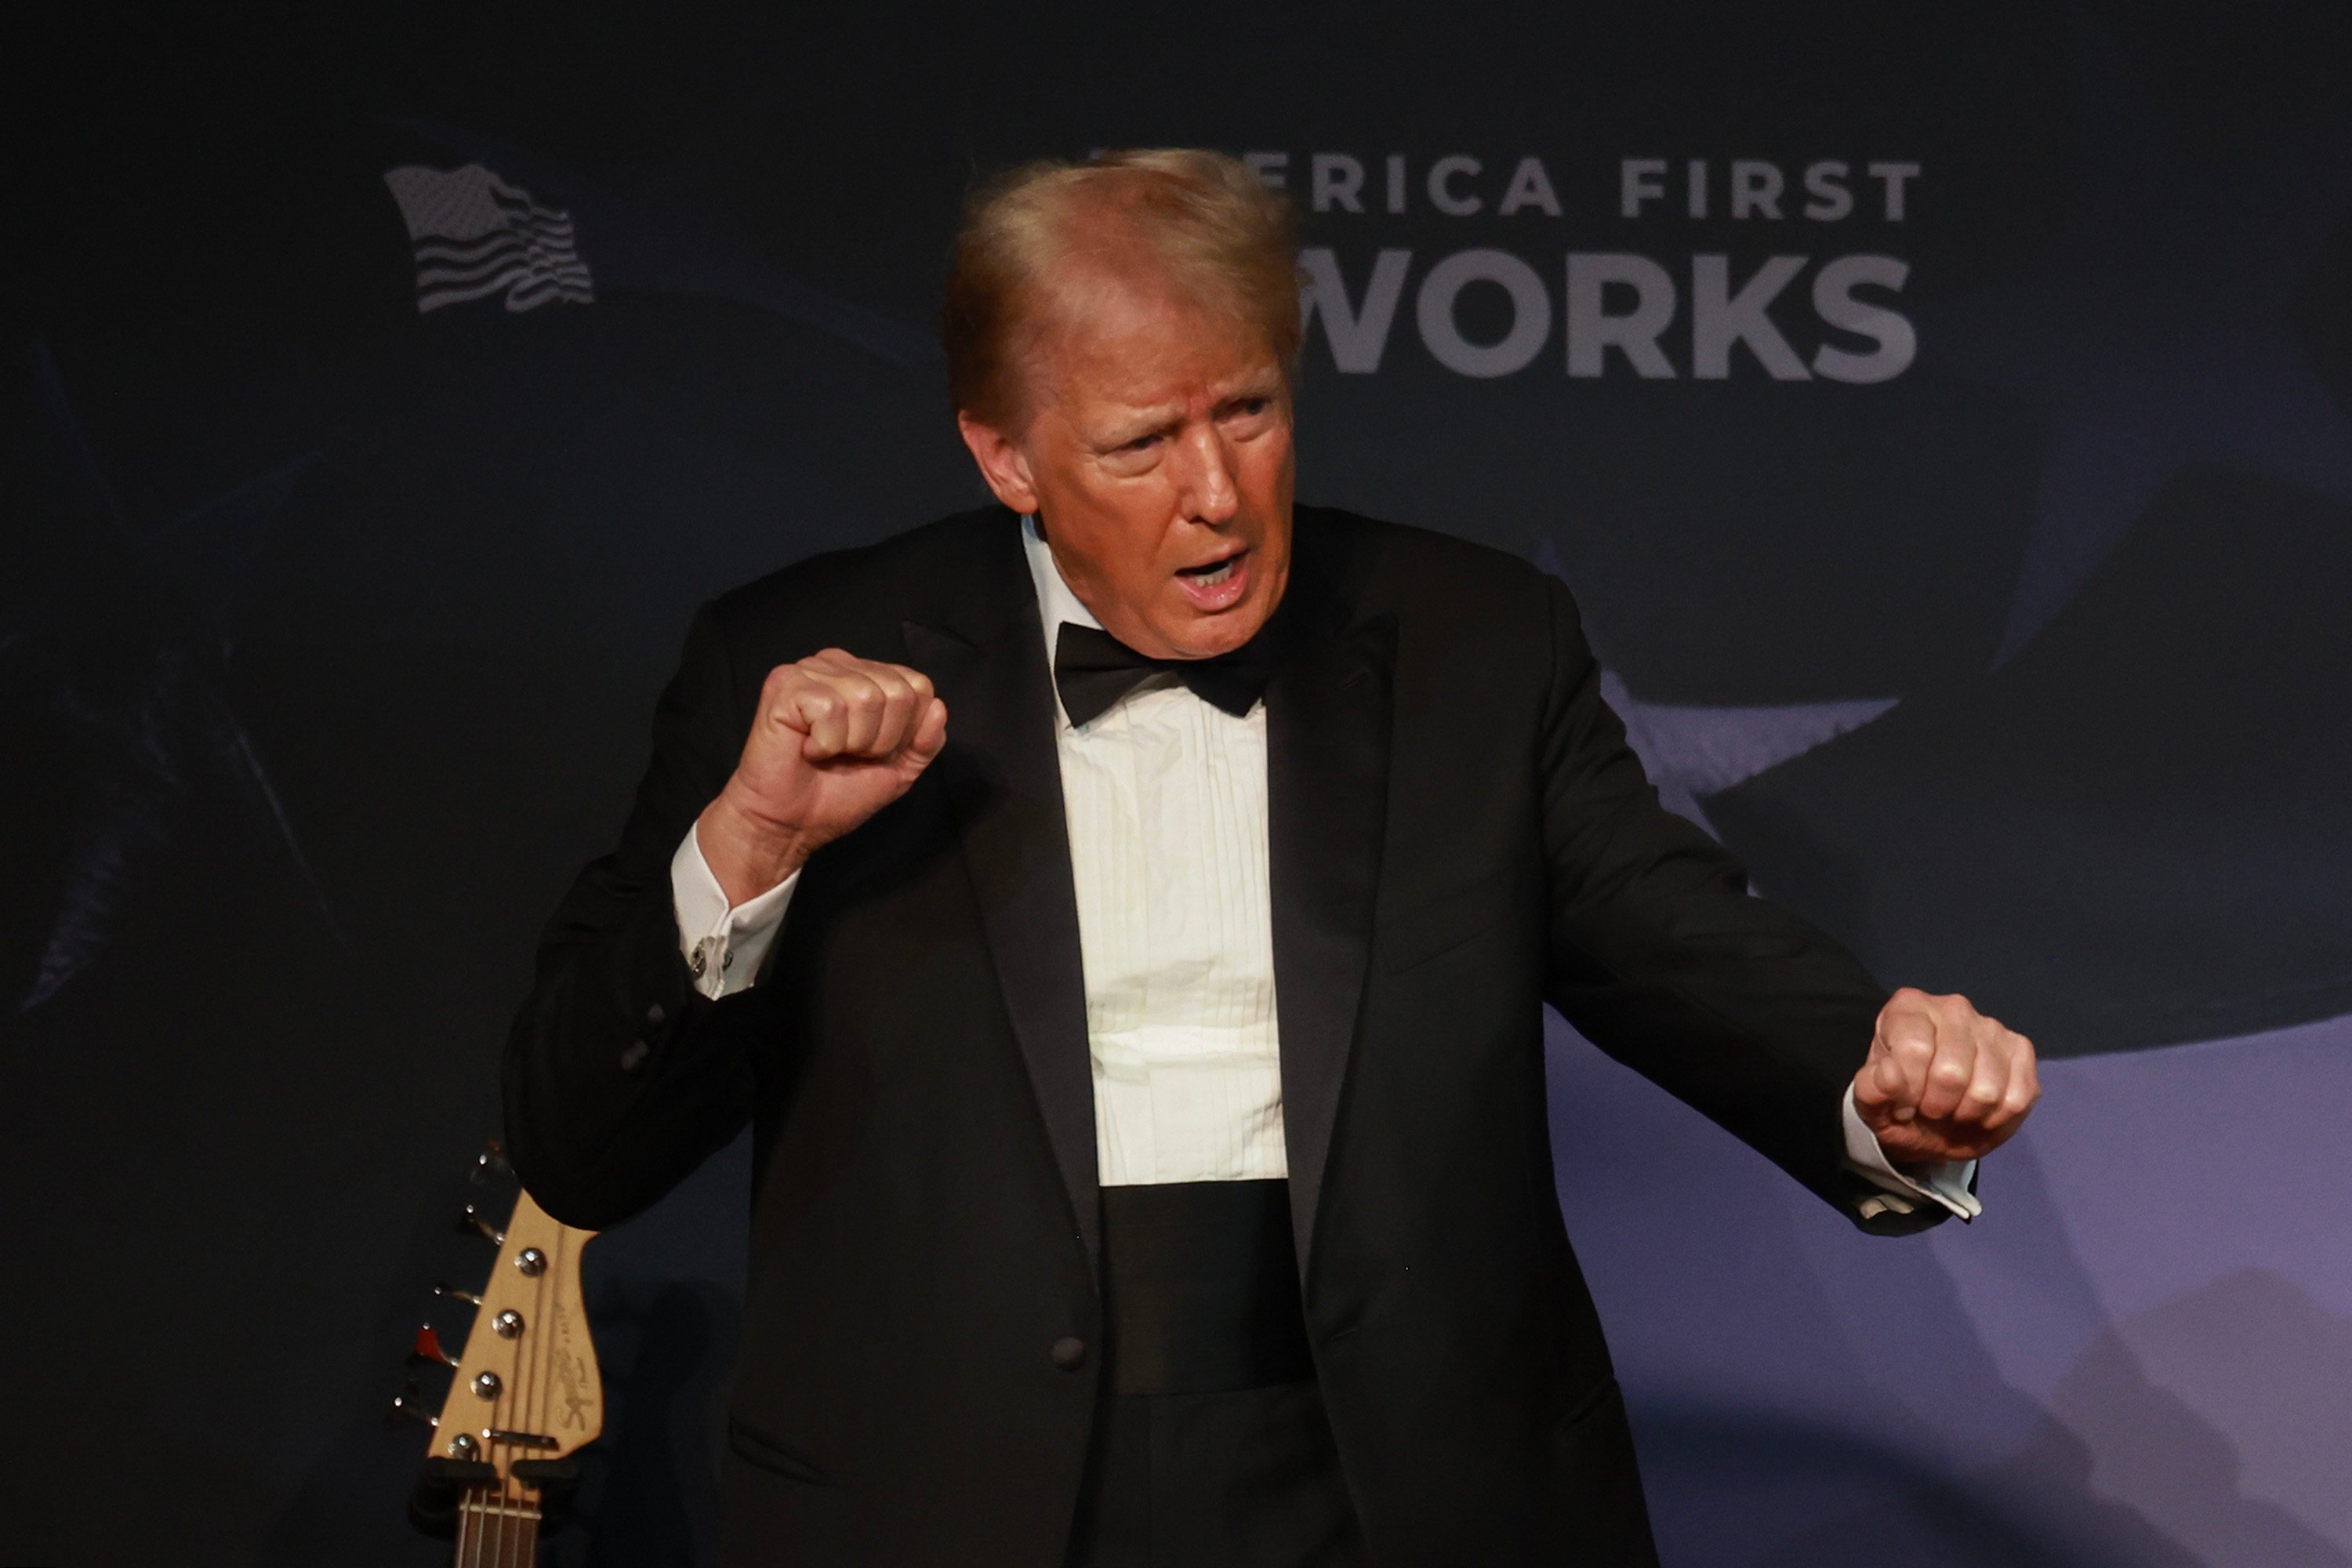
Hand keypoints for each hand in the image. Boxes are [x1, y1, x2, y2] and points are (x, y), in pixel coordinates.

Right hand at [695, 649, 947, 903]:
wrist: (792, 825)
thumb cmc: (836, 795)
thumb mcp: (899, 770)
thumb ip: (926, 741)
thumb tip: (938, 706)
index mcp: (867, 675)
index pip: (919, 686)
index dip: (905, 733)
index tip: (872, 753)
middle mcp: (839, 664)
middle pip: (898, 692)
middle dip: (880, 740)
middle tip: (846, 755)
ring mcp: (810, 670)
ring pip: (866, 698)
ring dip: (851, 743)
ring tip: (826, 752)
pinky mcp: (785, 684)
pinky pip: (831, 708)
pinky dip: (825, 742)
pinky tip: (807, 748)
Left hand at [1852, 988, 2039, 1165]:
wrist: (1931, 1122)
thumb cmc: (1899, 1104)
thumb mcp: (1871, 1105)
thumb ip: (1870, 1090)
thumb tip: (1889, 1074)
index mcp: (1909, 1007)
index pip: (1914, 1050)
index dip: (1908, 1090)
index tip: (1902, 1105)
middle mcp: (1953, 1007)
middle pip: (1952, 1072)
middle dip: (1937, 1105)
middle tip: (1929, 1109)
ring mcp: (1992, 1027)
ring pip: (1987, 1090)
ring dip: (1966, 1114)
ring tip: (1953, 1109)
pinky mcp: (2021, 1050)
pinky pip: (2016, 1099)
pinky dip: (1995, 1119)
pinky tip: (1979, 1113)